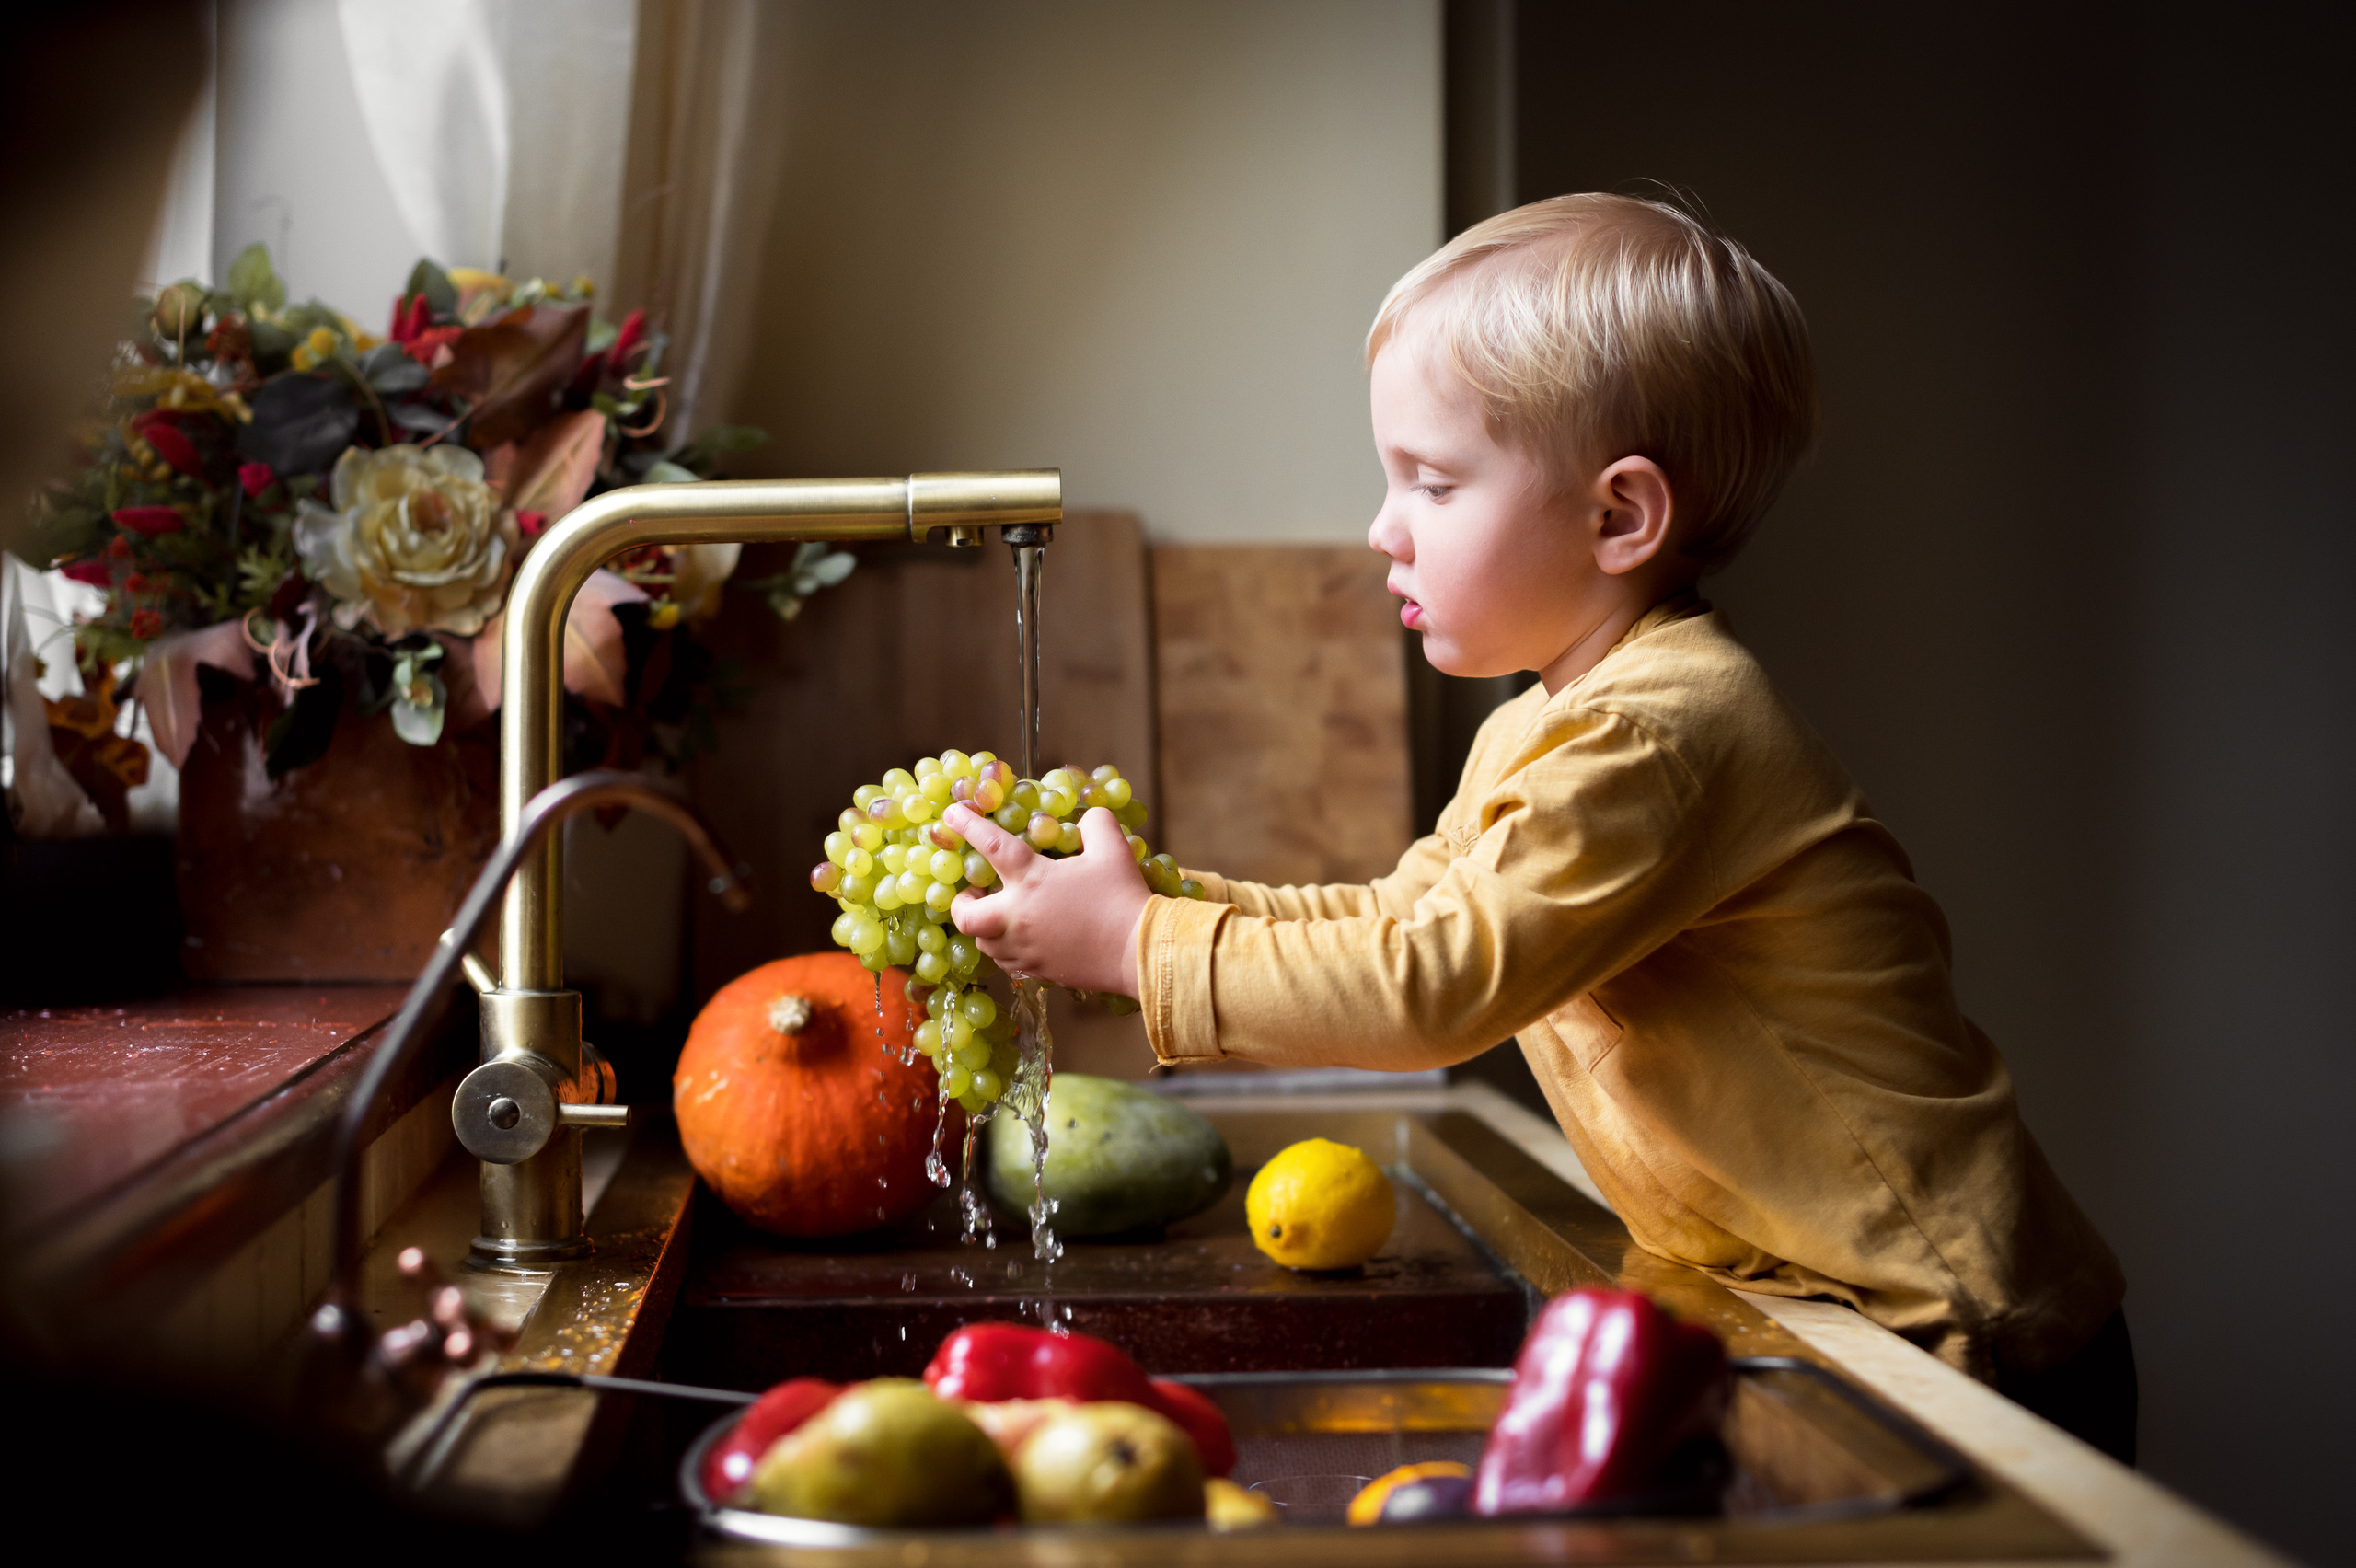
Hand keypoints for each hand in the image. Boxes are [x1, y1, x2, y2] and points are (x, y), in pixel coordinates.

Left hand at [946, 803, 1149, 996]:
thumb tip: (1087, 819)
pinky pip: (1008, 962)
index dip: (967, 825)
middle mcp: (1017, 917)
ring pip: (985, 942)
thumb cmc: (1122, 897)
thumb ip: (1095, 824)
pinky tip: (1025, 938)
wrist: (1138, 951)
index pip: (991, 845)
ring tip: (1002, 914)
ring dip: (986, 926)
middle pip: (965, 916)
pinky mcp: (1038, 970)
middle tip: (974, 892)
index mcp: (1030, 880)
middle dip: (961, 903)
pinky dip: (1007, 949)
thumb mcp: (1112, 849)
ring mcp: (1025, 948)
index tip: (952, 813)